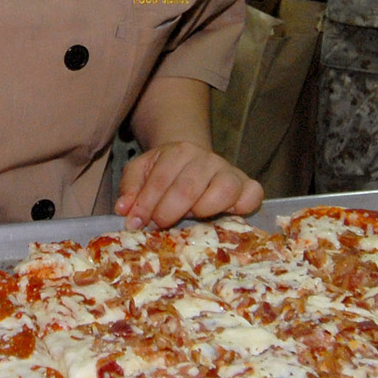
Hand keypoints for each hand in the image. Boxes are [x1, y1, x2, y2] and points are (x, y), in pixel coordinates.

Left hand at [115, 141, 262, 231]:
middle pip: (188, 187)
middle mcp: (207, 159)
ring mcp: (230, 172)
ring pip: (224, 189)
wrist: (194, 160)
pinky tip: (224, 217)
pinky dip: (241, 208)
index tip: (135, 223)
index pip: (161, 179)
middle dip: (168, 211)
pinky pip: (252, 196)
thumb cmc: (166, 172)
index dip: (146, 204)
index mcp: (179, 152)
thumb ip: (130, 187)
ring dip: (203, 209)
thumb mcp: (142, 172)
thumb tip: (124, 209)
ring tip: (191, 218)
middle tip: (159, 225)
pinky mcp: (248, 186)